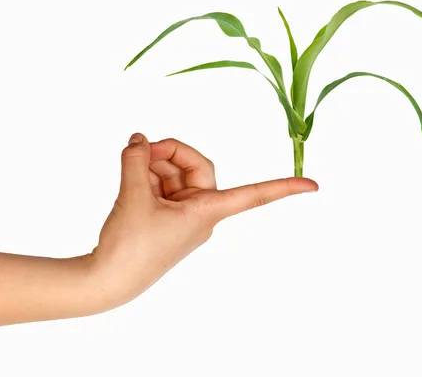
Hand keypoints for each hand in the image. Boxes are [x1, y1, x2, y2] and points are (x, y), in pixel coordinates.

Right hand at [87, 133, 317, 308]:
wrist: (107, 281)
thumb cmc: (129, 246)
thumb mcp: (133, 195)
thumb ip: (138, 160)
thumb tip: (139, 140)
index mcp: (207, 212)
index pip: (254, 196)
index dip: (283, 187)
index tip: (315, 186)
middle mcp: (201, 213)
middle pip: (196, 167)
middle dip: (169, 154)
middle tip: (141, 147)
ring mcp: (182, 216)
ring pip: (175, 175)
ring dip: (153, 165)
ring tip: (129, 163)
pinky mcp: (165, 218)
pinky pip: (163, 187)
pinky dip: (147, 176)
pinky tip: (130, 172)